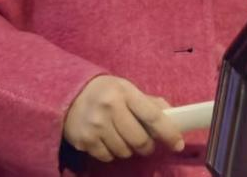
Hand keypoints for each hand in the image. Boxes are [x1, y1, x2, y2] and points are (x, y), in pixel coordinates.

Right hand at [63, 75, 184, 162]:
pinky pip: (108, 157)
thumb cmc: (104, 91)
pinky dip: (112, 153)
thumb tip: (172, 116)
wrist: (68, 93)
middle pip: (139, 140)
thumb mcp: (126, 89)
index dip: (168, 132)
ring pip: (124, 151)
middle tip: (145, 143)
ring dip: (128, 149)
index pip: (152, 116)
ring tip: (122, 137)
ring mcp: (96, 126)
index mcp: (124, 92)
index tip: (177, 143)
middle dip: (147, 146)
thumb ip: (148, 102)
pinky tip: (107, 140)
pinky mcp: (85, 141)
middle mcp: (110, 108)